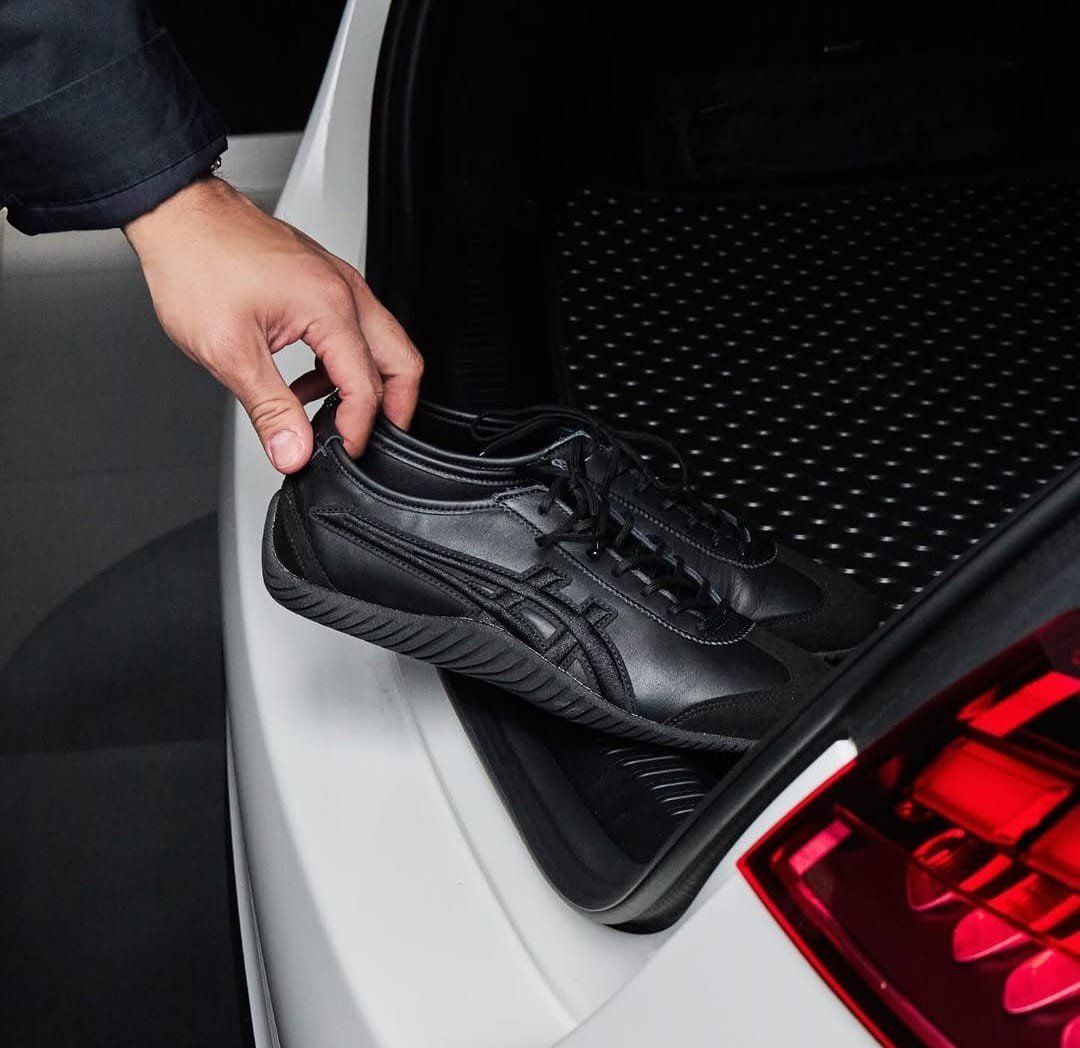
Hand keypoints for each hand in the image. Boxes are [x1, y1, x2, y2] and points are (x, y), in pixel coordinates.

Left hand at [125, 175, 422, 472]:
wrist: (177, 214)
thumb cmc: (196, 263)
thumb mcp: (228, 351)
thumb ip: (269, 408)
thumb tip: (293, 450)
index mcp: (329, 307)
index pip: (366, 386)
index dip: (357, 429)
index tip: (341, 451)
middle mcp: (344, 290)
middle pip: (401, 361)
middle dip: (395, 409)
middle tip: (374, 441)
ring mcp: (337, 282)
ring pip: (382, 344)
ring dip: (366, 386)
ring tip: (332, 417)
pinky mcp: (324, 280)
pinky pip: (356, 329)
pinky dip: (343, 364)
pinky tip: (307, 383)